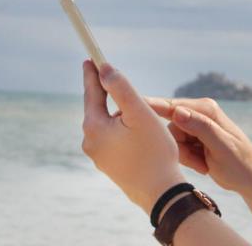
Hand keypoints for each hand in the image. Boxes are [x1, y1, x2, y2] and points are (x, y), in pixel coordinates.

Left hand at [81, 60, 185, 214]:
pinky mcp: (109, 166)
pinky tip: (134, 133)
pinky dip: (121, 130)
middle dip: (107, 95)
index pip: (92, 92)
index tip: (90, 58)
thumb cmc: (153, 151)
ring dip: (117, 114)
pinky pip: (112, 139)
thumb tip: (104, 68)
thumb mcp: (140, 113)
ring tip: (132, 110)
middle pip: (98, 109)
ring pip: (107, 125)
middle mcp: (90, 142)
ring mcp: (98, 157)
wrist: (160, 193)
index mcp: (94, 127)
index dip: (93, 73)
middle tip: (111, 79)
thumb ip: (121, 88)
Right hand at [145, 95, 251, 194]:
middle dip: (180, 148)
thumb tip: (178, 111)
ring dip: (185, 156)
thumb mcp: (221, 146)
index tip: (131, 106)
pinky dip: (188, 159)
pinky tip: (204, 165)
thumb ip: (200, 127)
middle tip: (200, 163)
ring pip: (172, 140)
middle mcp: (199, 114)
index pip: (172, 106)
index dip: (151, 107)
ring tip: (205, 164)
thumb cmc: (240, 163)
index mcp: (205, 110)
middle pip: (169, 127)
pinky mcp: (193, 138)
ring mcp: (195, 126)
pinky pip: (178, 148)